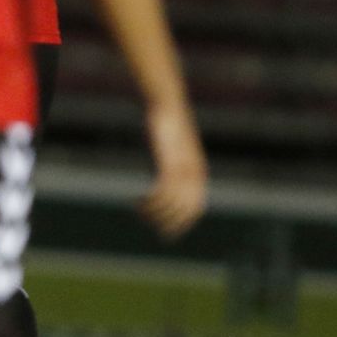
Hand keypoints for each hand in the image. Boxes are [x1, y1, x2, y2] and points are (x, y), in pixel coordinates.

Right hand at [139, 101, 207, 238]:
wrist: (168, 105)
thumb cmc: (168, 127)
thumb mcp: (174, 148)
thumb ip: (174, 164)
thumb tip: (168, 177)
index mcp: (198, 173)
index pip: (195, 209)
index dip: (182, 224)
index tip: (165, 231)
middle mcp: (193, 174)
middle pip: (184, 210)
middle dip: (167, 222)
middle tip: (148, 222)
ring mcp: (182, 168)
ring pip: (172, 203)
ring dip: (154, 212)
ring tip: (139, 210)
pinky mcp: (168, 162)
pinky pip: (162, 191)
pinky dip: (150, 201)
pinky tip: (138, 201)